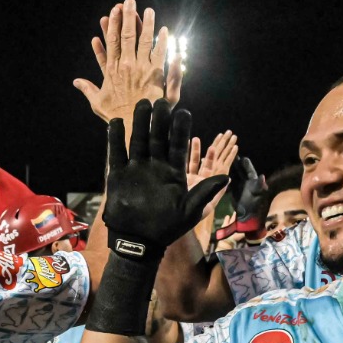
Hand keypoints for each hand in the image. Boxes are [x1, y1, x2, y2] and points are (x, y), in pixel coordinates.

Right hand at [75, 0, 180, 122]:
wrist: (133, 127)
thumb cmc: (115, 117)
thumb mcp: (97, 103)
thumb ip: (88, 89)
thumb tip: (76, 81)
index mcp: (111, 70)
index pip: (111, 42)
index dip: (112, 25)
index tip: (112, 12)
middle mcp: (125, 66)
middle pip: (126, 36)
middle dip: (127, 17)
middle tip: (128, 2)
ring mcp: (141, 69)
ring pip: (143, 40)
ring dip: (145, 23)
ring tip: (147, 10)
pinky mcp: (155, 75)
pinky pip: (160, 53)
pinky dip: (162, 41)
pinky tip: (164, 30)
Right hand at [104, 99, 228, 259]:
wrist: (138, 241)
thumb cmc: (166, 228)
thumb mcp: (190, 211)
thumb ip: (205, 192)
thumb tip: (227, 177)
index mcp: (173, 172)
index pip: (178, 145)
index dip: (181, 129)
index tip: (183, 112)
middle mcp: (155, 166)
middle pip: (158, 137)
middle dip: (160, 120)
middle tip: (162, 101)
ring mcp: (137, 168)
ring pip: (138, 140)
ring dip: (140, 123)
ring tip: (142, 104)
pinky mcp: (119, 174)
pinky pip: (117, 153)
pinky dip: (115, 139)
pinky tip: (117, 123)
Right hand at [229, 157, 267, 233]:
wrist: (246, 217)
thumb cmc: (254, 206)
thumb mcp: (258, 195)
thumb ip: (260, 185)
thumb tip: (262, 176)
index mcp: (253, 182)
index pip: (250, 171)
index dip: (246, 164)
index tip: (242, 157)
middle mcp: (246, 183)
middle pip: (241, 171)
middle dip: (236, 164)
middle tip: (231, 156)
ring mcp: (240, 187)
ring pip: (234, 176)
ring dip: (230, 170)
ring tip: (222, 162)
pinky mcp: (234, 192)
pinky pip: (229, 183)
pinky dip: (225, 179)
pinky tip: (218, 175)